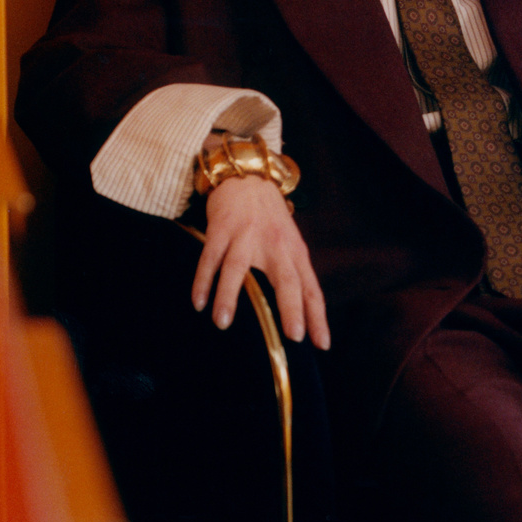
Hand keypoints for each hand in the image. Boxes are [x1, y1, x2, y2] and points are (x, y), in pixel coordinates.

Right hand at [193, 174, 329, 347]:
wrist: (247, 176)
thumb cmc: (270, 218)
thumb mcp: (289, 244)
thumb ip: (294, 274)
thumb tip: (301, 316)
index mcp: (295, 253)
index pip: (312, 289)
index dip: (318, 317)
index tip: (322, 344)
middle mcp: (275, 245)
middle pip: (287, 280)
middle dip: (291, 308)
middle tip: (292, 336)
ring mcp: (247, 236)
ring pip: (238, 269)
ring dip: (228, 296)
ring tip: (221, 323)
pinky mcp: (222, 229)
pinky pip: (210, 258)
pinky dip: (203, 281)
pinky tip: (198, 302)